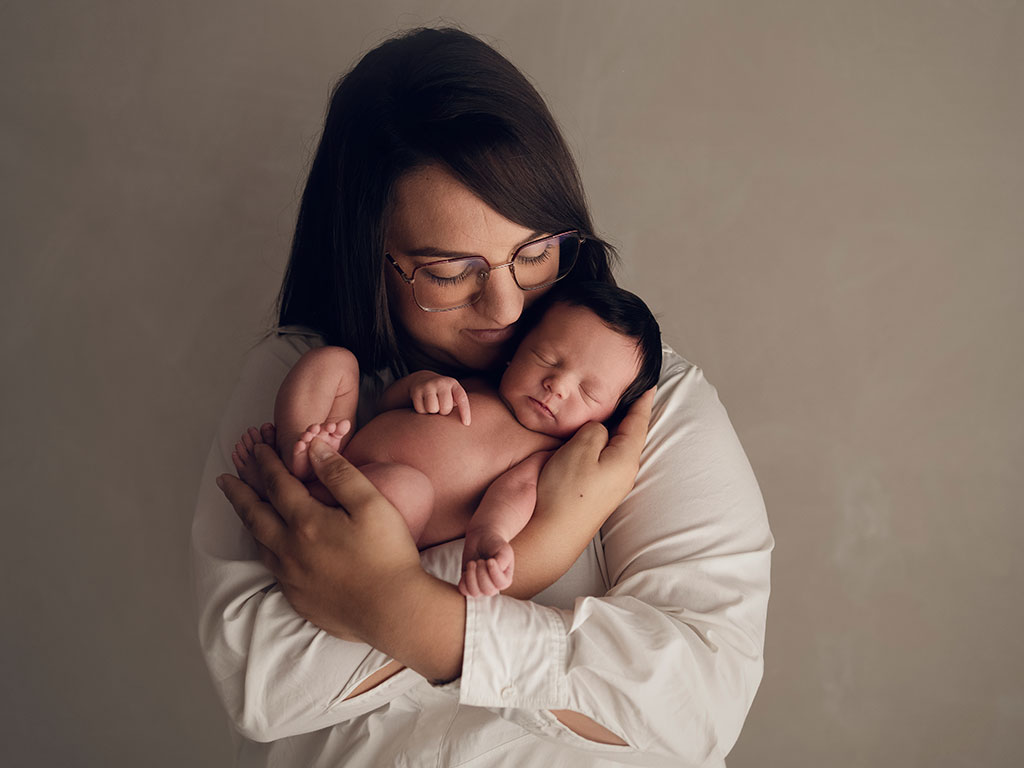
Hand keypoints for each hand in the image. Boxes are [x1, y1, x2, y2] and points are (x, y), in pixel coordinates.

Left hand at [216, 438, 423, 643]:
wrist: (392, 610)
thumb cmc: (387, 555)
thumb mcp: (371, 504)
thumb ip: (340, 474)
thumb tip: (313, 448)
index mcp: (306, 523)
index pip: (277, 485)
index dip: (266, 464)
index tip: (258, 449)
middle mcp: (290, 550)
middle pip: (254, 515)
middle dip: (238, 493)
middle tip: (224, 480)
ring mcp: (291, 577)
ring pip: (259, 544)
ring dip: (248, 522)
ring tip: (244, 510)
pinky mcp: (298, 598)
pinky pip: (272, 569)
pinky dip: (265, 550)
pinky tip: (272, 549)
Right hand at [408, 371, 470, 425]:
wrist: (422, 380)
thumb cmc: (443, 394)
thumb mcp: (453, 395)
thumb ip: (458, 407)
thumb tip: (463, 424)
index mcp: (454, 384)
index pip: (462, 399)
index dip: (465, 412)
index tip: (466, 424)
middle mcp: (441, 383)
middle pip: (445, 408)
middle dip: (443, 412)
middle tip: (441, 407)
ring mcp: (428, 385)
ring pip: (432, 409)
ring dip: (432, 412)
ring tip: (433, 405)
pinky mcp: (416, 390)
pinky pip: (421, 409)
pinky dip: (422, 411)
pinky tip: (424, 403)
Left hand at [459, 528, 513, 596]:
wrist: (482, 538)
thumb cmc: (495, 544)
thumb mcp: (504, 549)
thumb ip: (503, 560)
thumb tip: (496, 570)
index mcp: (505, 579)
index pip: (501, 584)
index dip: (494, 573)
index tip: (490, 560)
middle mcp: (493, 586)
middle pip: (487, 590)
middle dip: (481, 573)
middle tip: (480, 560)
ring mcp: (480, 587)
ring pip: (474, 592)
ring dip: (471, 576)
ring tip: (472, 563)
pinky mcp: (468, 584)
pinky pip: (464, 590)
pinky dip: (463, 580)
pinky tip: (467, 569)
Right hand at [534, 388, 654, 538]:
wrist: (551, 532)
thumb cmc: (565, 491)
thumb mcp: (581, 448)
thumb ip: (596, 430)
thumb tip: (600, 430)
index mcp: (625, 458)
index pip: (639, 422)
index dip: (643, 401)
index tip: (649, 383)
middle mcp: (624, 471)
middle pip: (632, 434)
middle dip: (633, 412)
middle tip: (633, 390)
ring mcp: (612, 483)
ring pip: (619, 447)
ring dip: (618, 428)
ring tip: (615, 409)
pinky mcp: (598, 491)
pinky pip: (607, 458)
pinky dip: (605, 442)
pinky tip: (595, 439)